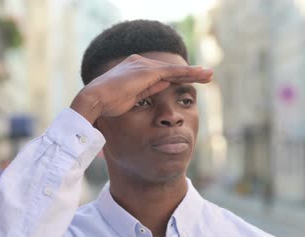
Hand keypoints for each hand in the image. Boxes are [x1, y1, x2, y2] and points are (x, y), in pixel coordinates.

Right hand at [70, 54, 212, 123]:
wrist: (95, 99)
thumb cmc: (107, 105)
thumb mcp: (131, 98)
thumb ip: (147, 90)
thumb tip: (163, 86)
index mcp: (135, 70)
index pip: (162, 74)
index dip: (177, 77)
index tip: (191, 81)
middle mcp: (140, 63)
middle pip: (170, 70)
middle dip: (190, 73)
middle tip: (207, 75)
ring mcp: (144, 66)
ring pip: (174, 69)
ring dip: (194, 72)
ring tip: (209, 75)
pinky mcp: (148, 71)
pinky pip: (172, 72)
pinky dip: (188, 73)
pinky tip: (200, 75)